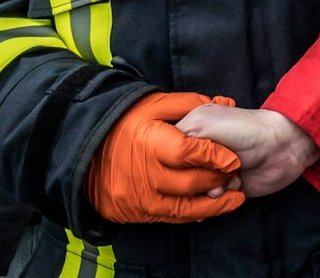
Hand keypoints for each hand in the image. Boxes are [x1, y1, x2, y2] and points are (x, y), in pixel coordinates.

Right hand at [86, 92, 243, 224]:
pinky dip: (193, 214)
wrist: (84, 150)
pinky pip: (170, 218)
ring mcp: (138, 198)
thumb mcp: (154, 103)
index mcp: (149, 142)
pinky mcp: (136, 213)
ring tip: (235, 197)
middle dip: (216, 179)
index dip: (213, 156)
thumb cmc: (124, 122)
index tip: (232, 159)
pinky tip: (211, 206)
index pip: (188, 152)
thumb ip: (190, 104)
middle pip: (188, 182)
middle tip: (234, 173)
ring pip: (183, 207)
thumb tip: (223, 102)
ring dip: (213, 204)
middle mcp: (143, 174)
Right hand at [175, 104, 319, 199]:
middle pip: (175, 180)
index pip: (163, 156)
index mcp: (184, 133)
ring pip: (189, 197)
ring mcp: (206, 174)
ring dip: (212, 188)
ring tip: (231, 174)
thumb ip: (175, 140)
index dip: (178, 160)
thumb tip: (162, 161)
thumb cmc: (245, 128)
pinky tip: (236, 186)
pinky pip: (205, 208)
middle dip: (200, 176)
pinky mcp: (221, 192)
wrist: (281, 147)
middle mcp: (192, 156)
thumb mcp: (206, 123)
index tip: (195, 154)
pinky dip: (221, 201)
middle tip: (222, 163)